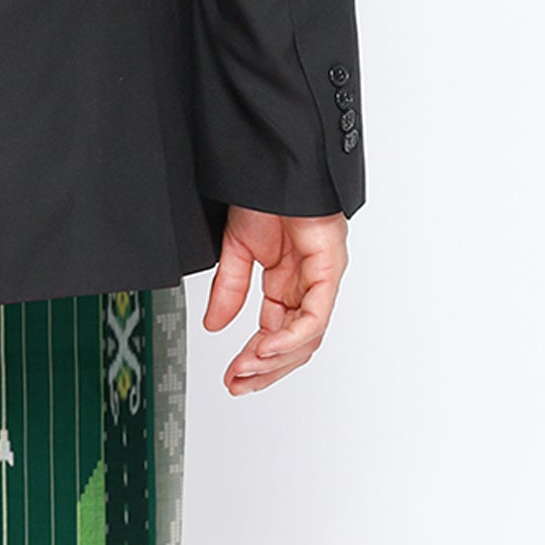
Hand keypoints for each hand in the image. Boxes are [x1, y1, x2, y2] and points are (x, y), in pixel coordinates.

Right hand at [202, 207, 347, 394]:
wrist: (279, 160)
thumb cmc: (267, 192)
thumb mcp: (235, 250)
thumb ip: (229, 291)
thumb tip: (215, 326)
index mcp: (288, 282)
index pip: (275, 334)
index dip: (253, 361)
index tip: (232, 378)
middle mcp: (308, 284)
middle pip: (295, 345)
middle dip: (265, 371)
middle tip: (238, 385)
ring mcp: (321, 276)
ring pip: (307, 338)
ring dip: (275, 360)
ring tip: (247, 368)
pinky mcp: (329, 266)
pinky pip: (314, 315)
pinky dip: (291, 336)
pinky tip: (266, 346)